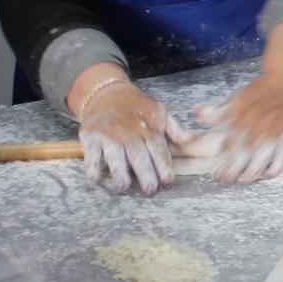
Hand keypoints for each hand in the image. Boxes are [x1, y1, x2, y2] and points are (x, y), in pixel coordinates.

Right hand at [78, 81, 194, 194]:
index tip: (168, 179)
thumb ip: (175, 129)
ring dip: (119, 172)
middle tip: (150, 189)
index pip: (158, 147)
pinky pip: (91, 154)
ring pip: (115, 155)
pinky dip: (92, 167)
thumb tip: (193, 140)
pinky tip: (96, 180)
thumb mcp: (159, 111)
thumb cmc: (136, 106)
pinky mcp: (90, 135)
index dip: (163, 164)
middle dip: (145, 172)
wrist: (106, 92)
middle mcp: (128, 130)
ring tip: (124, 186)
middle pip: (137, 154)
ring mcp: (108, 133)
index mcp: (148, 126)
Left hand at [193, 72, 282, 182]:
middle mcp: (258, 122)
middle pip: (244, 151)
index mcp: (242, 115)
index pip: (229, 142)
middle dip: (234, 168)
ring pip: (264, 153)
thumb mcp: (235, 98)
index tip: (215, 173)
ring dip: (254, 169)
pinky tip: (271, 172)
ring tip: (246, 179)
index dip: (221, 160)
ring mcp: (277, 127)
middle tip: (228, 180)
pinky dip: (278, 164)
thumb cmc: (260, 92)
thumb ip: (216, 111)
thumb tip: (196, 113)